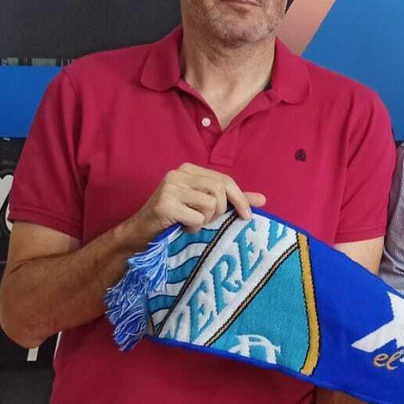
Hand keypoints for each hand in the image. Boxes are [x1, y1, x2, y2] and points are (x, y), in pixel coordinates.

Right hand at [124, 163, 264, 242]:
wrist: (141, 234)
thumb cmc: (175, 219)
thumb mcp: (204, 206)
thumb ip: (231, 200)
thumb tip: (263, 199)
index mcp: (189, 169)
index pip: (225, 180)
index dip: (240, 199)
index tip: (247, 216)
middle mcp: (178, 173)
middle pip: (219, 190)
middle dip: (220, 211)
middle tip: (208, 221)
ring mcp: (170, 187)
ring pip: (210, 203)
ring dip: (206, 220)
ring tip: (192, 222)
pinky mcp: (164, 204)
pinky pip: (197, 218)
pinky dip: (194, 228)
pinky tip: (183, 228)